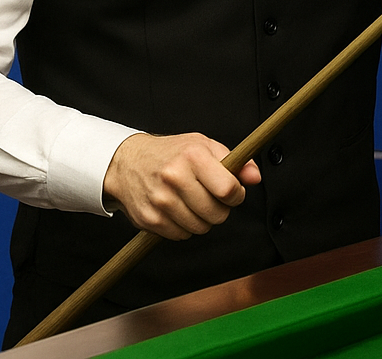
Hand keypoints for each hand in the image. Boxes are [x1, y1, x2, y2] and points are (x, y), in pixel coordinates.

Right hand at [102, 133, 261, 239]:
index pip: (228, 189)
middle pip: (216, 213)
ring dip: (203, 220)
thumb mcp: (204, 146)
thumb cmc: (171, 154)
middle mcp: (174, 177)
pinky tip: (178, 210)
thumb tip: (255, 177)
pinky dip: (185, 227)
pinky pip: (181, 235)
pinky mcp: (149, 218)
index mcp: (192, 156)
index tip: (233, 193)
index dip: (237, 195)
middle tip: (212, 198)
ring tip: (194, 203)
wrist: (127, 163)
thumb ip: (235, 161)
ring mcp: (160, 200)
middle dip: (221, 210)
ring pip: (200, 227)